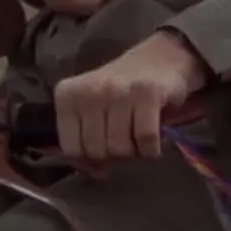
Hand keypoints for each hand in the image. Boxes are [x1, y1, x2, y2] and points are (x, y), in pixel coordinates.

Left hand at [53, 29, 209, 162]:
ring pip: (120, 148)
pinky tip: (153, 140)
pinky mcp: (147, 93)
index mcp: (68, 95)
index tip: (104, 148)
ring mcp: (118, 91)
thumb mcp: (93, 110)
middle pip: (97, 151)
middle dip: (114, 155)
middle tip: (126, 139)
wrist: (162, 56)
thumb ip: (86, 141)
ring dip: (135, 152)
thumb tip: (95, 174)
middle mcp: (89, 90)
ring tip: (138, 135)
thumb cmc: (123, 89)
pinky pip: (145, 140)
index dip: (89, 158)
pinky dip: (152, 150)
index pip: (71, 149)